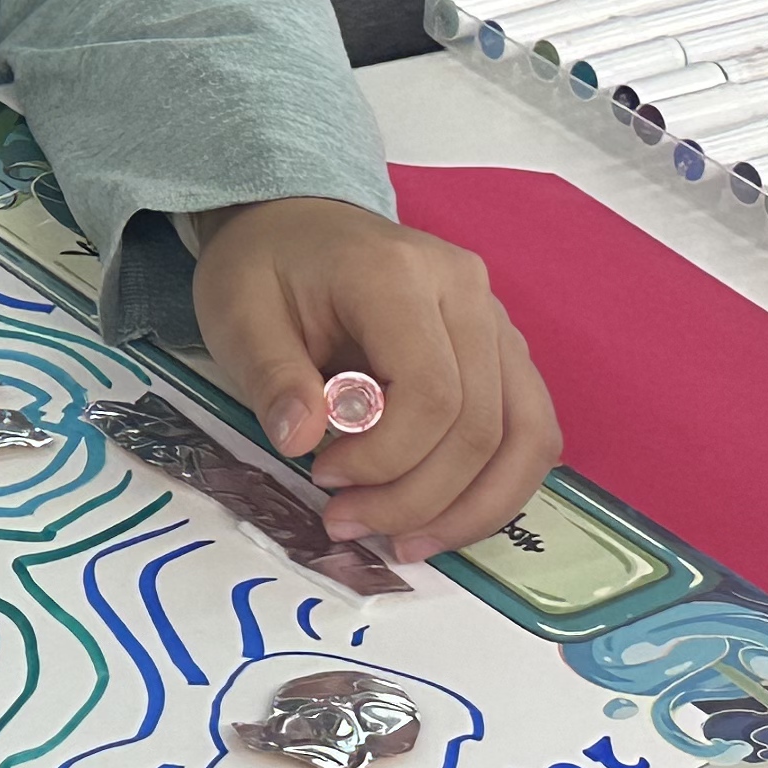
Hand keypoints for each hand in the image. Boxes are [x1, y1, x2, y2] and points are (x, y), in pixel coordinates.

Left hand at [188, 196, 560, 561]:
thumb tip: (303, 442)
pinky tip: (443, 519)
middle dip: (418, 496)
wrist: (297, 224)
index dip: (386, 457)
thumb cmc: (264, 268)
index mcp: (399, 273)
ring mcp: (496, 320)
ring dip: (472, 508)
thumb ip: (271, 377)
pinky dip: (495, 487)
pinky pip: (529, 430)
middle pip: (482, 424)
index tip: (321, 475)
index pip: (431, 392)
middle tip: (347, 523)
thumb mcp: (237, 314)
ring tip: (406, 544)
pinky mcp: (504, 351)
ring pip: (526, 436)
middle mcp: (467, 293)